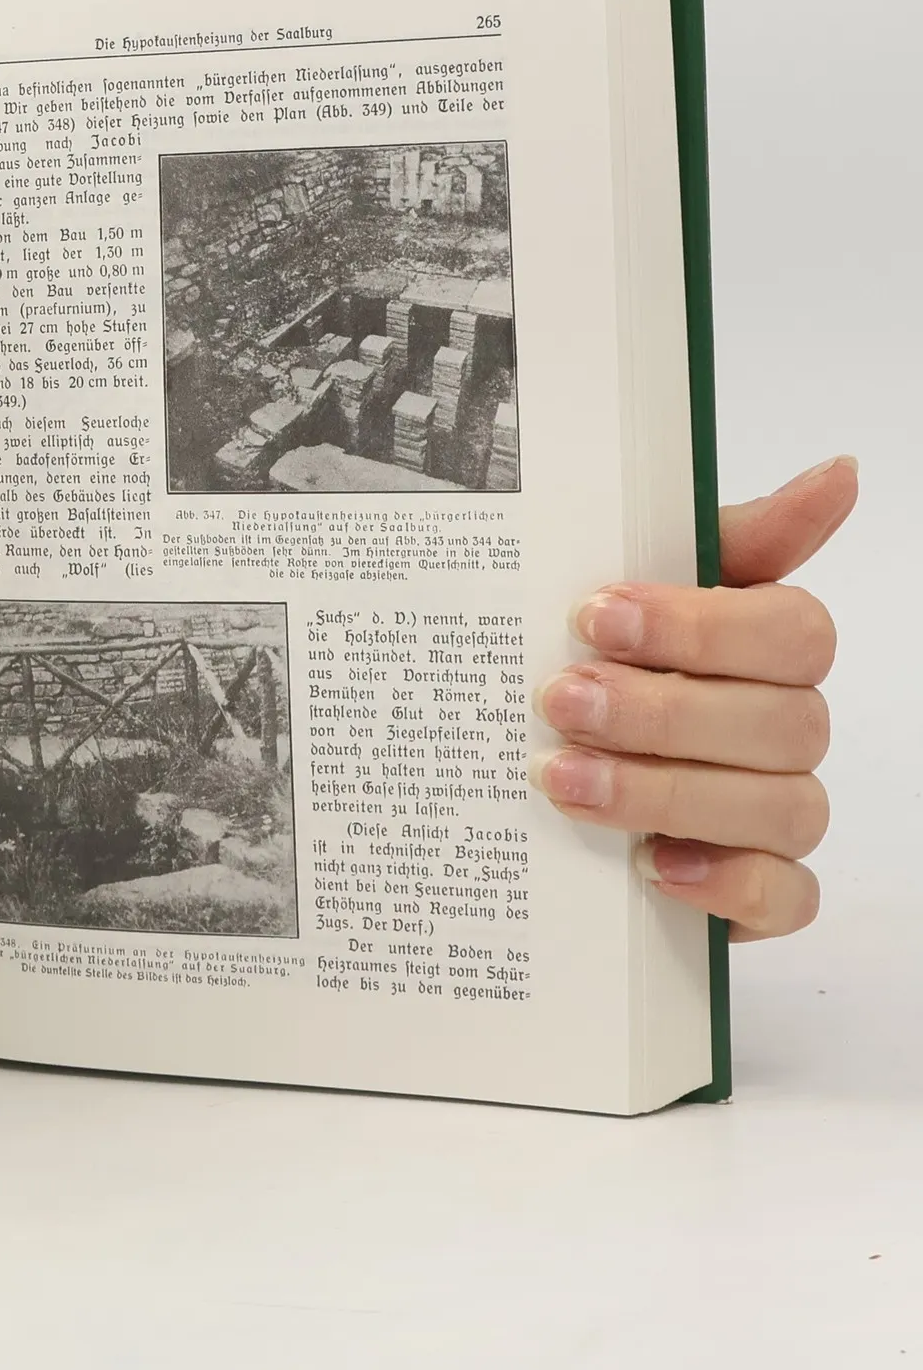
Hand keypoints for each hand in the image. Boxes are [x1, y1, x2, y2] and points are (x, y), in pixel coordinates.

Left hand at [531, 456, 856, 940]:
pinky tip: (651, 868)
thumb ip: (718, 536)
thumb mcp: (628, 586)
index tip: (594, 616)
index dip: (700, 626)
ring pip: (779, 807)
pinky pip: (786, 896)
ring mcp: (777, 811)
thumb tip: (838, 473)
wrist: (530, 774)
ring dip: (665, 792)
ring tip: (564, 780)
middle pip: (782, 723)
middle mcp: (786, 728)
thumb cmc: (596, 662)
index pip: (793, 632)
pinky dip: (727, 884)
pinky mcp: (758, 890)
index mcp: (766, 649)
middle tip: (559, 702)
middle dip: (661, 712)